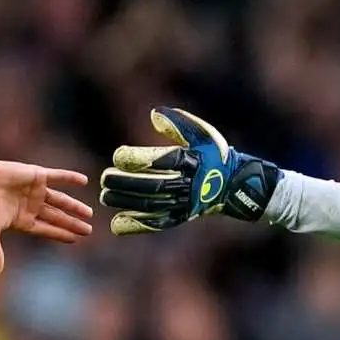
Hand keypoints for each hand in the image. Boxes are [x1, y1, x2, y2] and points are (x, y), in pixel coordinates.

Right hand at [0, 161, 94, 276]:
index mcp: (22, 220)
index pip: (46, 229)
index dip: (60, 234)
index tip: (75, 239)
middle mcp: (31, 206)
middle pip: (56, 216)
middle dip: (72, 223)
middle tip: (89, 230)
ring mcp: (35, 190)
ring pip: (60, 199)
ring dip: (74, 206)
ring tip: (89, 213)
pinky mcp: (37, 175)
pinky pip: (57, 176)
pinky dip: (70, 177)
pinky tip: (84, 181)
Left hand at [99, 107, 279, 234]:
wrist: (233, 184)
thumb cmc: (213, 154)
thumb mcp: (200, 134)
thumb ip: (177, 124)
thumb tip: (154, 115)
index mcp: (192, 161)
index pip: (162, 160)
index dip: (138, 159)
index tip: (118, 156)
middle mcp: (188, 184)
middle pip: (153, 186)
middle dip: (126, 183)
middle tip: (105, 178)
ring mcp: (185, 203)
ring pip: (152, 205)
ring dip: (126, 202)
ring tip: (105, 196)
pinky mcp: (182, 216)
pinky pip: (158, 223)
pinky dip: (138, 225)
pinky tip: (117, 223)